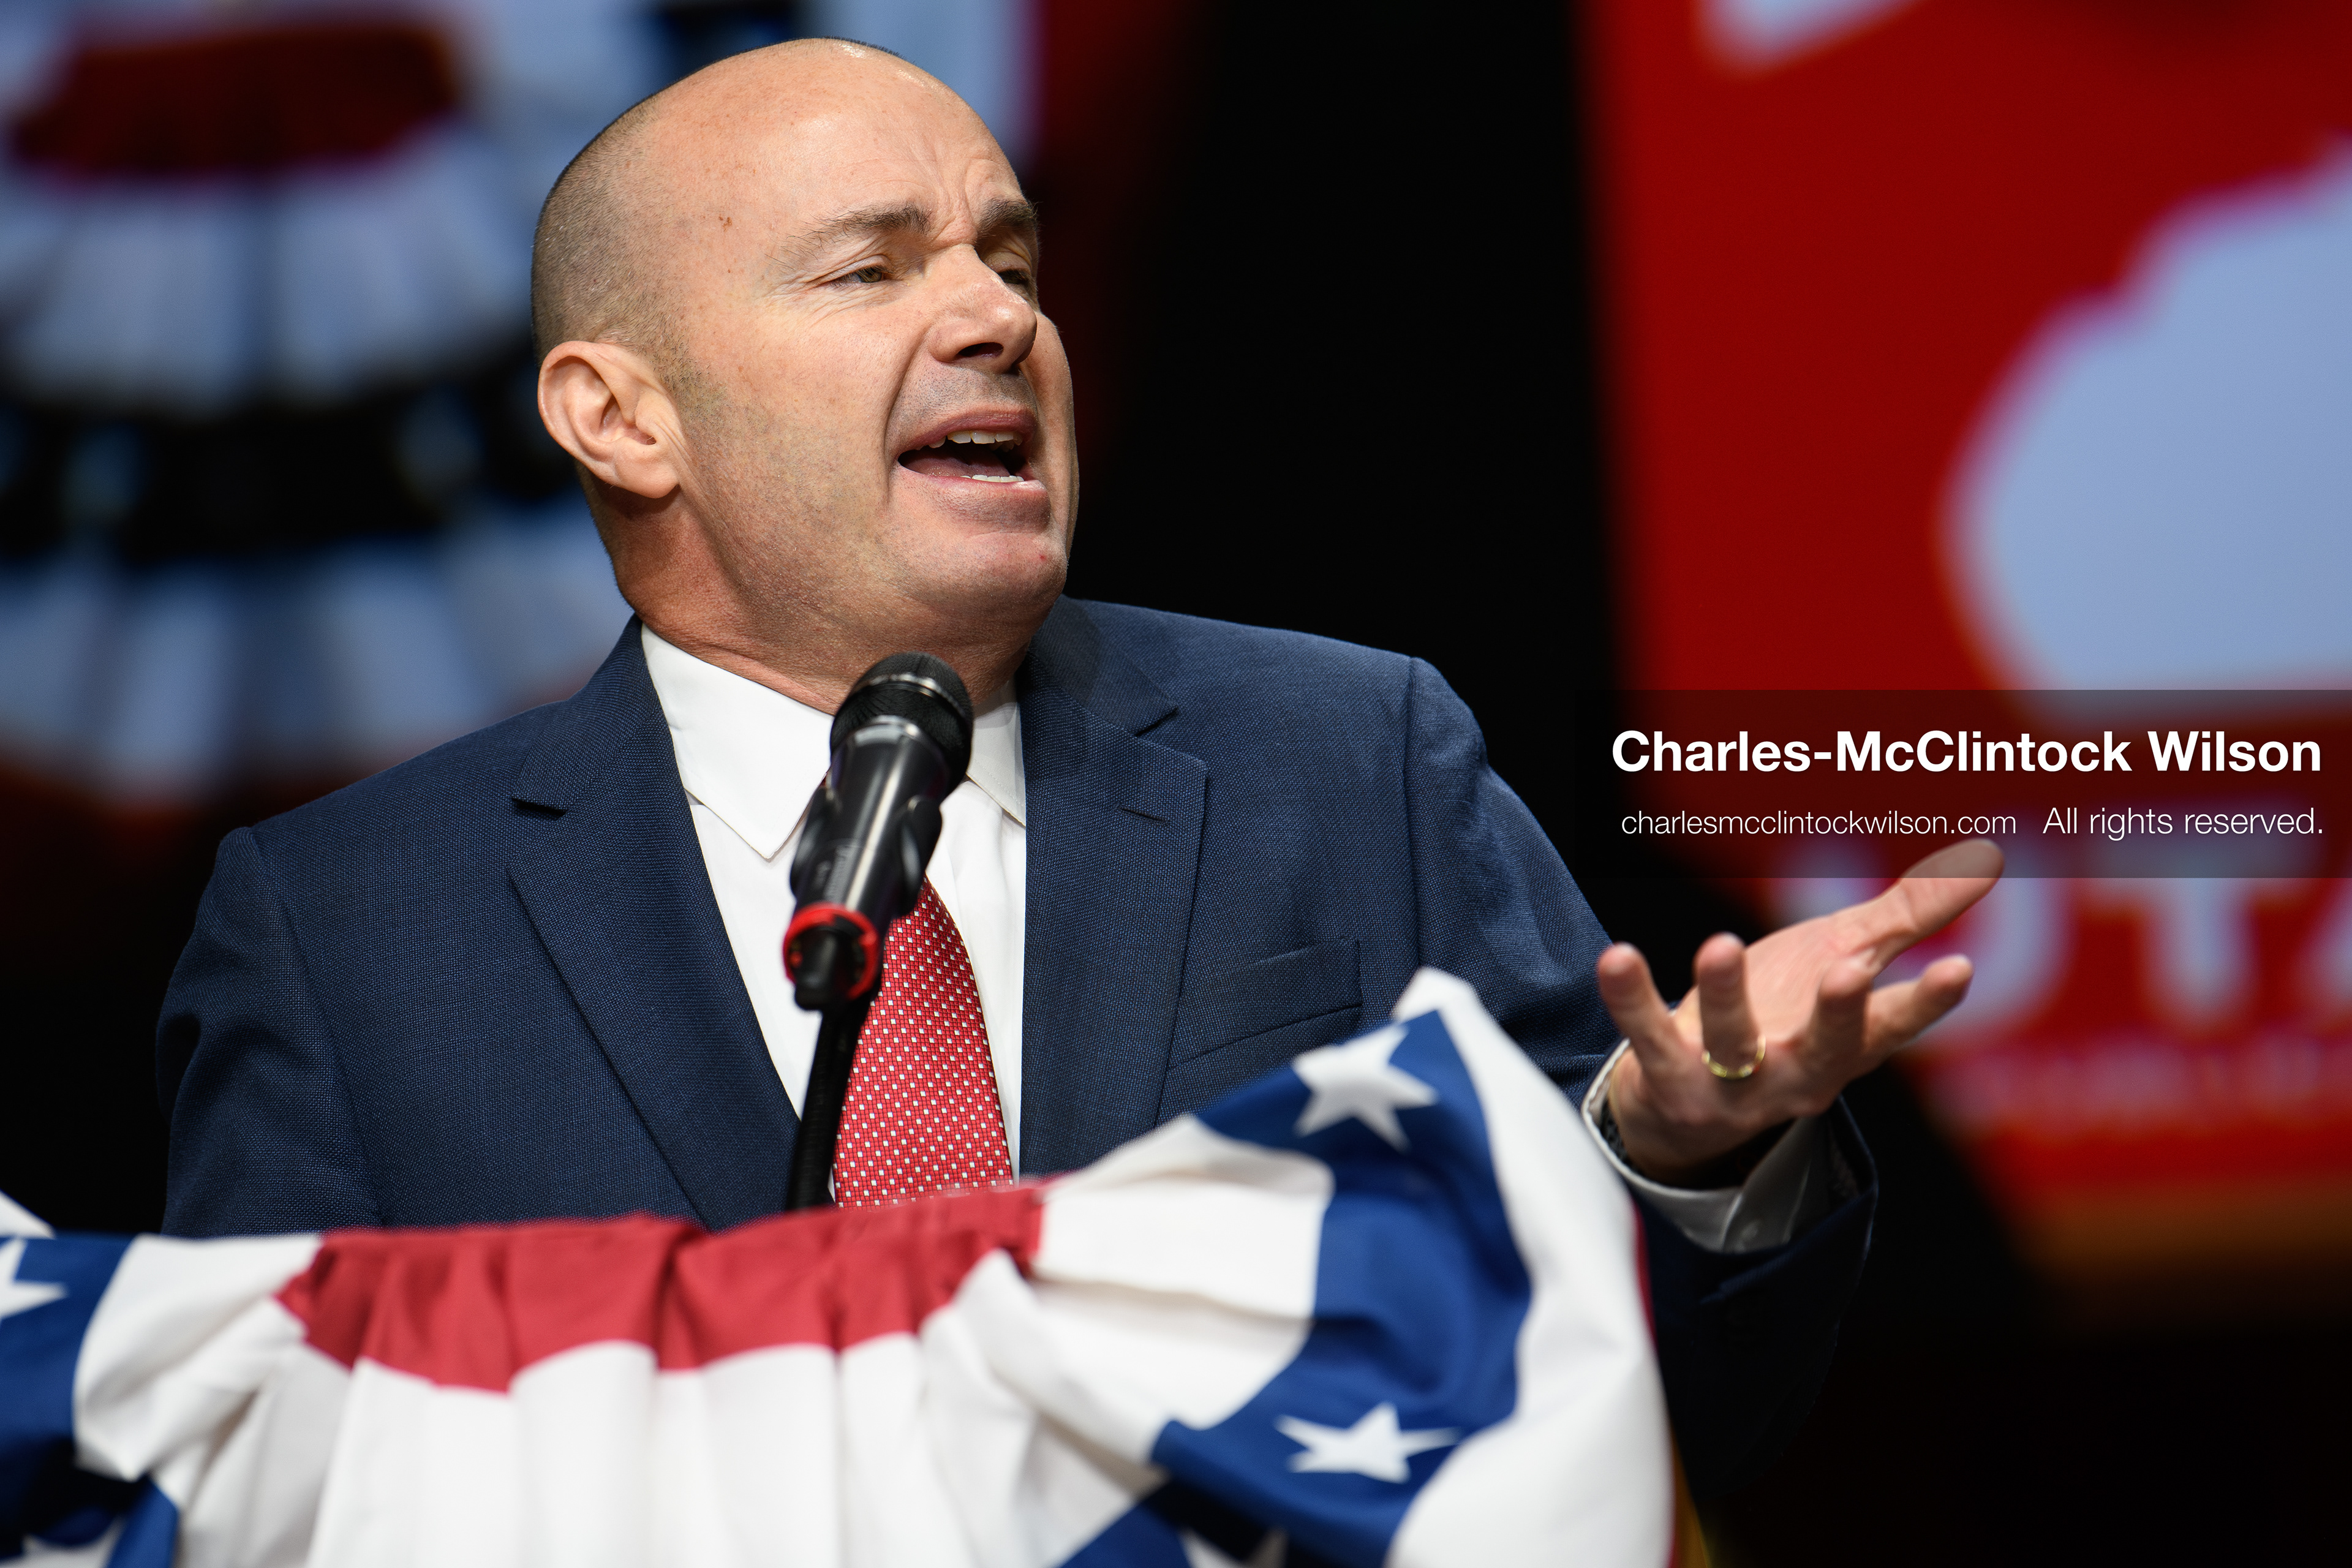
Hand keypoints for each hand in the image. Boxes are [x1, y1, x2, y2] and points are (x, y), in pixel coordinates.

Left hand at [1599, 839, 2002, 1184]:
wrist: (1685, 1104)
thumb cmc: (1778, 1013)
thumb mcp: (1840, 960)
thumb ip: (1904, 916)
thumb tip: (1984, 860)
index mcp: (1845, 1047)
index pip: (1892, 1026)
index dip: (1927, 1003)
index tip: (1959, 968)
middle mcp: (1795, 1074)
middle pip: (1824, 1049)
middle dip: (1838, 1013)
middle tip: (1847, 968)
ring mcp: (1731, 1086)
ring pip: (1731, 1044)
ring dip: (1724, 996)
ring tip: (1721, 944)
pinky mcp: (1668, 1081)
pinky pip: (1647, 1039)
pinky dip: (1631, 999)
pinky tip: (1618, 955)